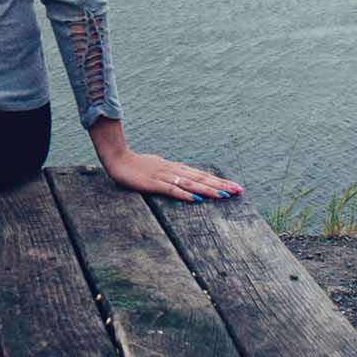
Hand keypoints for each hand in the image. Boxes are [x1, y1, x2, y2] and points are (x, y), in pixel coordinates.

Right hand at [88, 119, 240, 202]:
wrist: (117, 158)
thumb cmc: (138, 166)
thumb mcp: (159, 170)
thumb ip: (173, 175)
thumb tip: (187, 182)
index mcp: (176, 168)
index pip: (202, 175)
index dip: (219, 181)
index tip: (235, 187)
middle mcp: (174, 170)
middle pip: (201, 178)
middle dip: (221, 185)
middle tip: (238, 191)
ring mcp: (164, 176)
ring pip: (191, 183)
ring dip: (208, 189)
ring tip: (224, 195)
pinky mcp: (153, 183)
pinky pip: (171, 189)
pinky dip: (184, 194)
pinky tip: (196, 199)